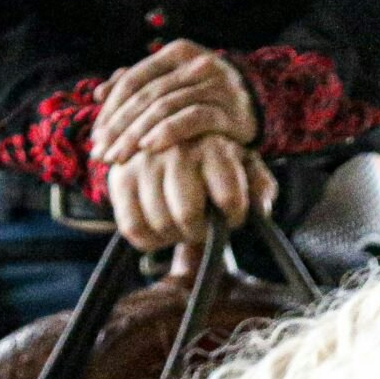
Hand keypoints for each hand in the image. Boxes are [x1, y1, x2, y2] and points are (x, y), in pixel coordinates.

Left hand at [93, 40, 258, 161]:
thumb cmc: (208, 96)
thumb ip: (140, 85)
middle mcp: (197, 64)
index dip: (111, 108)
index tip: (97, 135)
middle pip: (147, 96)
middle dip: (120, 127)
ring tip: (119, 157)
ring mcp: (215, 86)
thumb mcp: (175, 83)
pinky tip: (150, 148)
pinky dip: (169, 133)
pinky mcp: (229, 111)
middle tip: (102, 154)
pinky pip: (193, 120)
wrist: (262, 104)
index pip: (134, 79)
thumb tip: (99, 94)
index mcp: (178, 52)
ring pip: (165, 108)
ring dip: (137, 135)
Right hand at [105, 135, 274, 251]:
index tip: (233, 214)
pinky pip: (133, 228)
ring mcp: (143, 164)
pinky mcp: (119, 179)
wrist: (169, 139)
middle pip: (188, 216)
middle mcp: (176, 151)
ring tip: (184, 223)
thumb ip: (260, 186)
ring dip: (176, 235)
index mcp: (213, 146)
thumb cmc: (215, 160)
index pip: (229, 200)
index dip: (235, 218)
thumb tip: (260, 209)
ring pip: (161, 224)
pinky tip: (163, 229)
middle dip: (201, 231)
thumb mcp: (246, 166)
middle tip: (204, 225)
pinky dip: (151, 239)